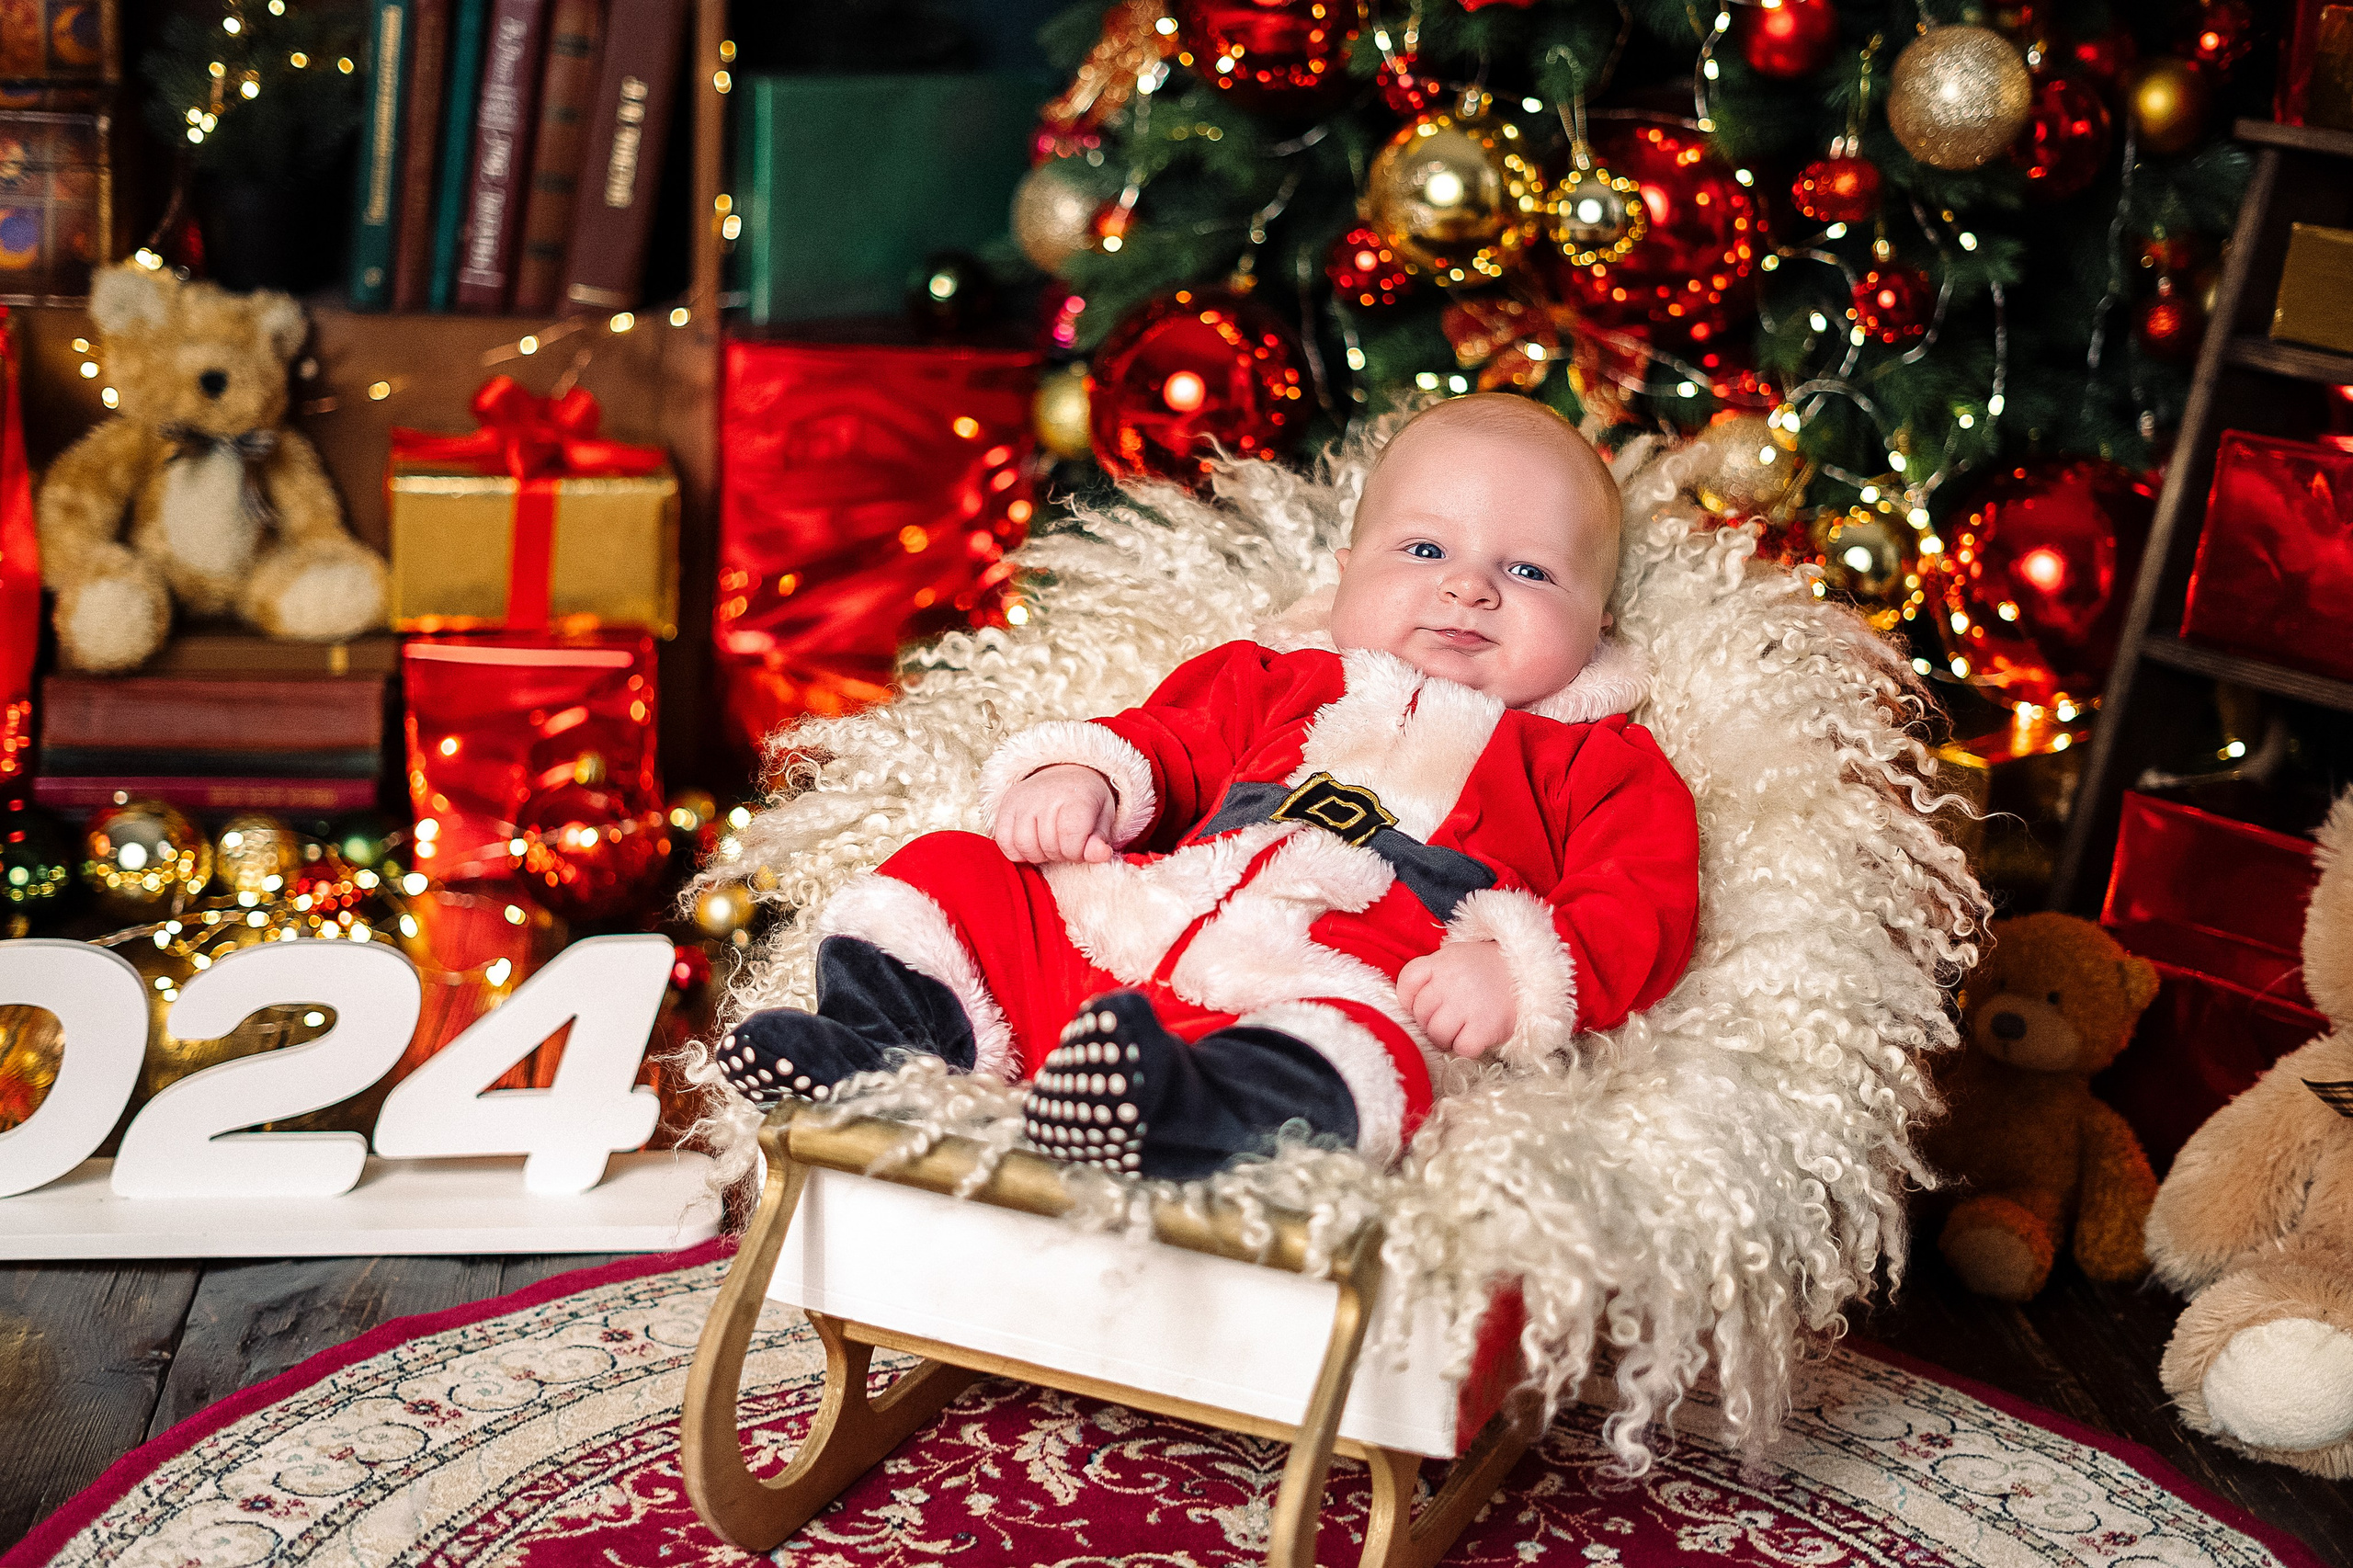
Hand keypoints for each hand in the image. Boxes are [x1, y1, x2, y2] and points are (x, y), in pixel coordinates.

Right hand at [994, 764, 1119, 863]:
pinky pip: (1003, 841)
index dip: (1077, 852)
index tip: (1082, 846)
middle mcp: (1046, 795)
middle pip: (1048, 846)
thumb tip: (1101, 855)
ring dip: (1038, 855)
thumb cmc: (1086, 802)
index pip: (1071, 839)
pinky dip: (1016, 851)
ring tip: (1049, 845)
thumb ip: (1100, 841)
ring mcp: (1023, 799)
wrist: (1065, 773)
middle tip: (1066, 844)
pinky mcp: (1006, 805)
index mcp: (1076, 797)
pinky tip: (1031, 844)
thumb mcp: (1103, 819)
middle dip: (1060, 854)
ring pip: (1023, 845)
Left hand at [1397, 941, 1518, 1057]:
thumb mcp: (1455, 958)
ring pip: (1437, 1034)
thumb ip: (1431, 975)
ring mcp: (1468, 1004)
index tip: (1426, 1004)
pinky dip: (1466, 1047)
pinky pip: (1461, 1048)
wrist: (1529, 972)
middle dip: (1430, 1022)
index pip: (1407, 981)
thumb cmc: (1486, 970)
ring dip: (1446, 1038)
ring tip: (1461, 1029)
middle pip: (1420, 1013)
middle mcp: (1451, 981)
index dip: (1410, 999)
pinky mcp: (1486, 1026)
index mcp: (1441, 962)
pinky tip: (1476, 1035)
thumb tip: (1410, 1006)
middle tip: (1450, 1019)